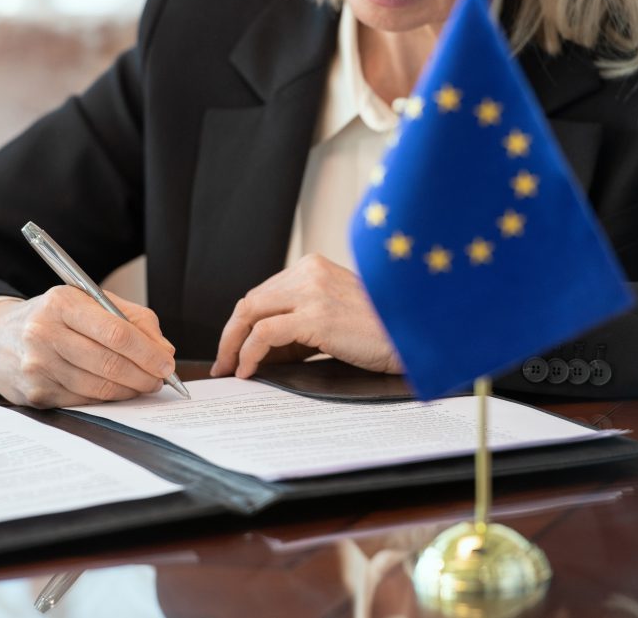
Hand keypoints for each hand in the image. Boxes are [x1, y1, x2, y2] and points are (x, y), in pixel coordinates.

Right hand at [0, 286, 175, 407]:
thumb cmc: (54, 318)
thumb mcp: (88, 303)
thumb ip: (132, 319)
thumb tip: (164, 349)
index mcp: (61, 303)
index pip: (115, 332)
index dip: (148, 351)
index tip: (166, 362)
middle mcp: (44, 333)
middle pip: (109, 363)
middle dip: (144, 375)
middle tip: (160, 378)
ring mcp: (37, 366)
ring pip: (99, 387)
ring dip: (130, 390)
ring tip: (144, 384)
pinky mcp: (36, 394)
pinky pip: (85, 401)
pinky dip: (108, 399)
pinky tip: (117, 390)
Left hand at [211, 254, 402, 378]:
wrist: (413, 336)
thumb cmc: (378, 333)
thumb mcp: (331, 320)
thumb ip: (296, 329)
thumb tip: (259, 354)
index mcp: (313, 268)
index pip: (263, 294)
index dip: (241, 324)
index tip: (233, 349)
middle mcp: (309, 272)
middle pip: (251, 301)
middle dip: (231, 335)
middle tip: (224, 363)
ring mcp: (312, 292)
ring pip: (250, 313)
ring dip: (234, 345)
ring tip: (232, 369)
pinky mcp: (315, 316)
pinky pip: (265, 334)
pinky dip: (249, 353)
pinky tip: (249, 370)